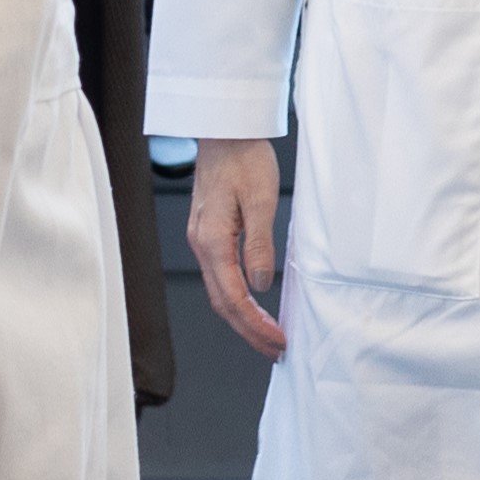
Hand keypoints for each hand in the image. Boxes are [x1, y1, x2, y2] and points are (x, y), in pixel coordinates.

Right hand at [187, 137, 287, 361]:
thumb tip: (261, 284)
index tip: (278, 341)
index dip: (255, 324)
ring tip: (268, 335)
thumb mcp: (260, 199)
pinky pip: (220, 276)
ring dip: (243, 318)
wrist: (225, 130)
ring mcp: (202, 240)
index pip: (233, 297)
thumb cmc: (244, 158)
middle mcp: (202, 245)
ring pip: (220, 292)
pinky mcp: (208, 233)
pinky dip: (237, 298)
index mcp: (213, 240)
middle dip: (249, 331)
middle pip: (223, 303)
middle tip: (276, 349)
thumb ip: (259, 244)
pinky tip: (254, 301)